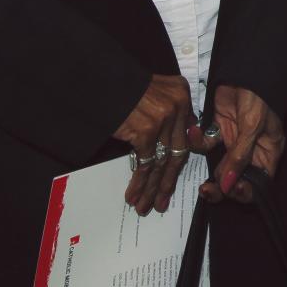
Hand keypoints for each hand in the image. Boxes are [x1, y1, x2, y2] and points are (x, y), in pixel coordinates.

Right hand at [112, 74, 192, 214]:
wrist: (100, 80)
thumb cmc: (123, 88)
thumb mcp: (156, 91)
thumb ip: (171, 111)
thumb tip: (180, 136)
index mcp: (183, 95)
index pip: (186, 135)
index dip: (177, 162)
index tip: (171, 180)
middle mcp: (179, 106)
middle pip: (177, 152)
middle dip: (167, 181)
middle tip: (162, 202)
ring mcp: (164, 119)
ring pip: (162, 162)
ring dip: (152, 188)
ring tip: (146, 206)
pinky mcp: (147, 131)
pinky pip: (145, 163)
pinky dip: (139, 182)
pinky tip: (133, 195)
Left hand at [193, 86, 284, 204]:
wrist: (243, 69)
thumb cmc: (258, 96)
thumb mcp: (252, 126)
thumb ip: (239, 157)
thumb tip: (227, 186)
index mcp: (268, 152)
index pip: (259, 182)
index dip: (245, 191)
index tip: (230, 189)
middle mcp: (252, 151)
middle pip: (237, 180)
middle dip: (221, 187)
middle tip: (207, 189)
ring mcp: (234, 142)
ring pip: (219, 167)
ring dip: (207, 168)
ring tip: (200, 165)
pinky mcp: (218, 130)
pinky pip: (205, 145)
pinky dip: (197, 141)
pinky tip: (194, 130)